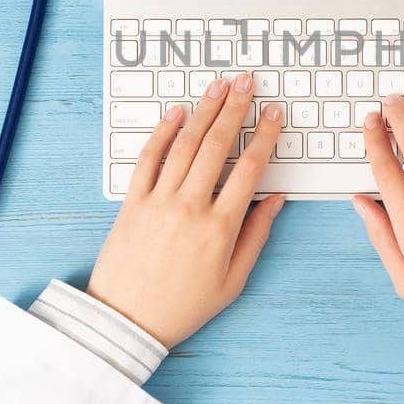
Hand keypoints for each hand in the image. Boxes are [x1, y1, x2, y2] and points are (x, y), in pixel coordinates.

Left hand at [86, 73, 286, 347]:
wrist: (128, 321)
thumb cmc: (183, 306)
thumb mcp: (233, 280)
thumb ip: (257, 235)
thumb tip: (275, 199)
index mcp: (220, 228)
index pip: (250, 168)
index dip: (265, 136)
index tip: (273, 114)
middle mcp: (190, 208)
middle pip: (218, 146)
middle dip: (235, 109)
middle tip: (246, 83)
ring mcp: (158, 202)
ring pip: (185, 145)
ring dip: (203, 111)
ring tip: (218, 87)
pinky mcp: (132, 203)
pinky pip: (148, 159)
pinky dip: (163, 133)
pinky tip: (176, 113)